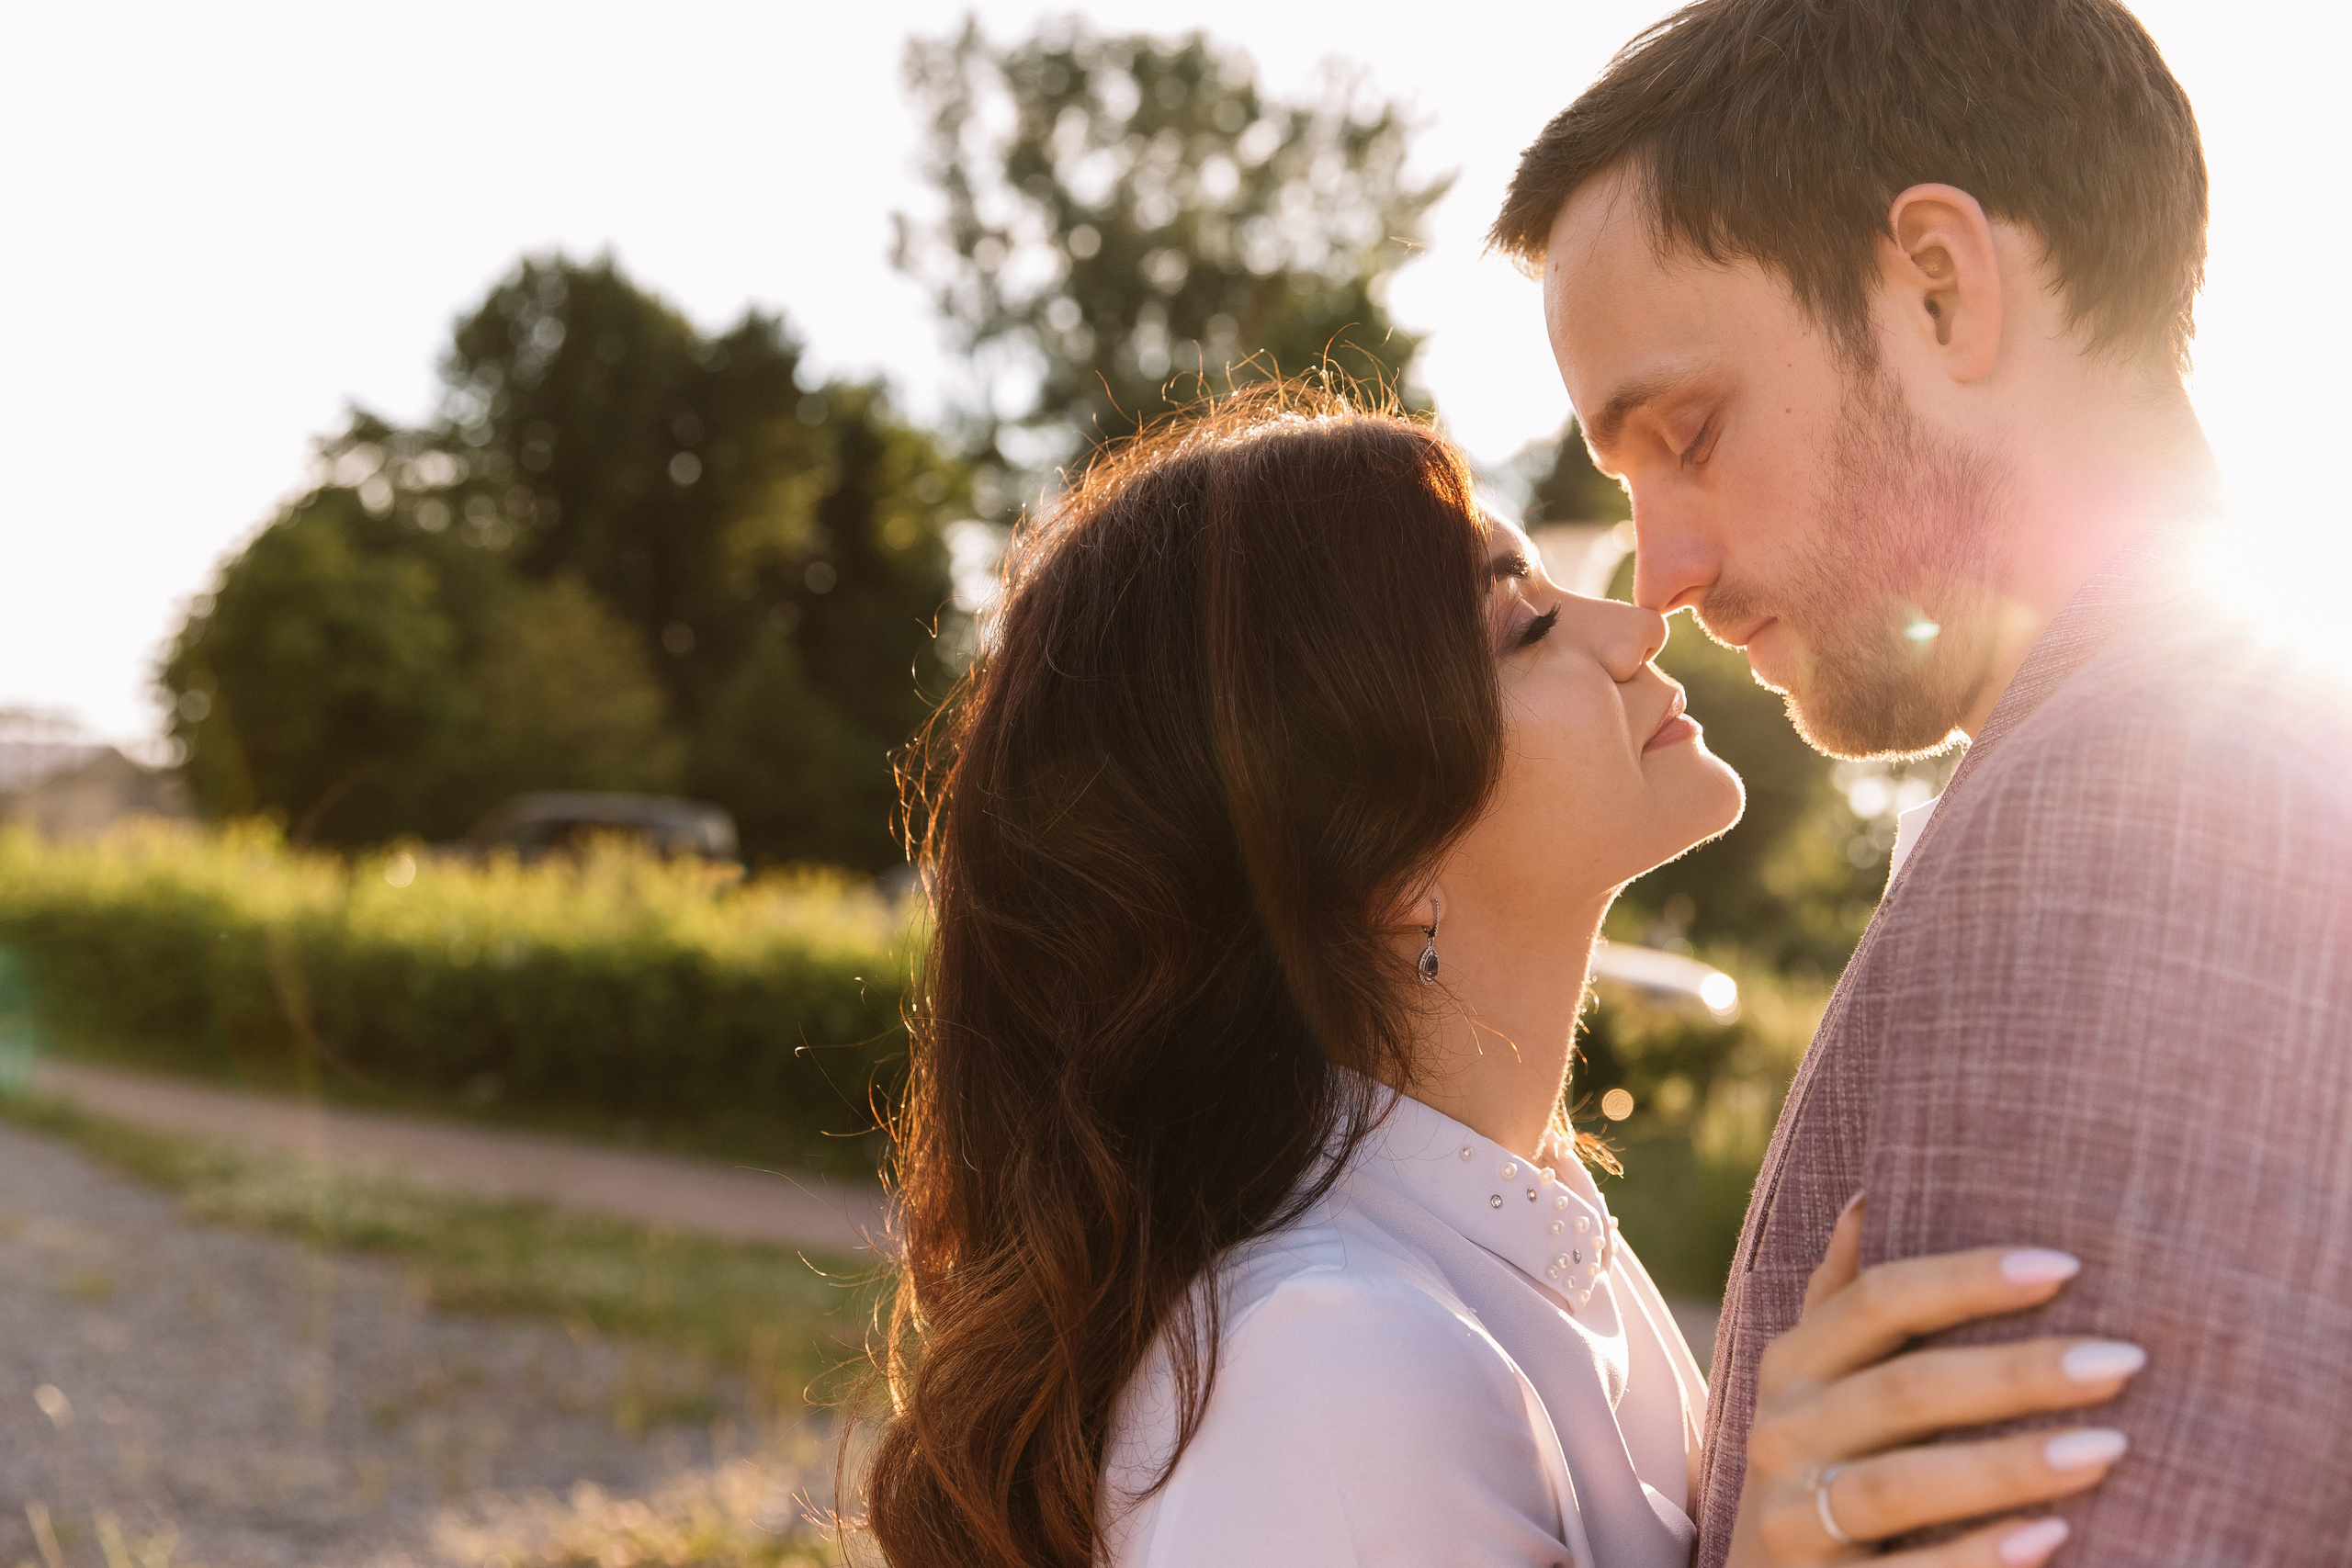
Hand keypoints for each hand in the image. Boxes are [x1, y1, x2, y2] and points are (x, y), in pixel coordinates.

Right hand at [1723, 1197, 2143, 1566]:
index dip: (1967, 1280)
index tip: (2067, 1266)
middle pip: (1903, 1390)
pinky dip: (1979, 1555)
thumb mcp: (1820, 1386)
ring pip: (1900, 1484)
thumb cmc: (1825, 1469)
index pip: (1877, 1302)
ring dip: (2008, 1466)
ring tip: (2109, 1449)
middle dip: (2017, 1373)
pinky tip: (2054, 1537)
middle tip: (2123, 1361)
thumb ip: (1845, 1303)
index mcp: (1793, 1366)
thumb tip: (1870, 1198)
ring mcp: (1792, 1518)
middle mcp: (1781, 1432)